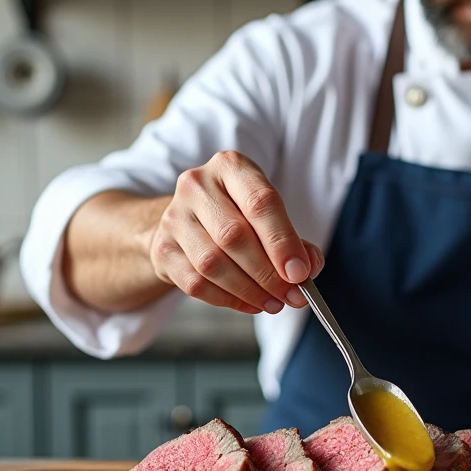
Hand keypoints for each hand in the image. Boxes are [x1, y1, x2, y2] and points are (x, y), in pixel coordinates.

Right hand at [150, 150, 323, 314]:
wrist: (184, 222)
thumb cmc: (234, 215)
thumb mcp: (267, 214)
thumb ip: (293, 240)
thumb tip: (308, 267)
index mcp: (230, 167)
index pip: (261, 203)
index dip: (282, 242)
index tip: (300, 272)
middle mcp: (197, 185)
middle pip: (235, 235)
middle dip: (268, 273)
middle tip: (291, 295)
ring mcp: (174, 216)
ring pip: (213, 263)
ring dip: (249, 290)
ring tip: (273, 303)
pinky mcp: (162, 249)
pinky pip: (196, 283)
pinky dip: (227, 299)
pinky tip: (248, 303)